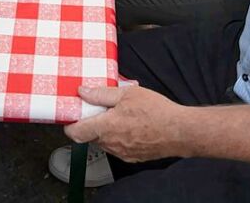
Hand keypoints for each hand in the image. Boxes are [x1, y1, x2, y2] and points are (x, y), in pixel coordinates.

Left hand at [65, 85, 187, 162]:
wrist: (180, 131)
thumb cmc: (156, 111)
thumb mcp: (127, 93)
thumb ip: (101, 94)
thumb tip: (83, 92)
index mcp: (106, 127)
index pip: (76, 132)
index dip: (70, 124)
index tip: (72, 115)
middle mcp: (111, 143)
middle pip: (90, 136)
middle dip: (91, 122)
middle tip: (101, 108)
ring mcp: (121, 153)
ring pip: (104, 141)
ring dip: (105, 130)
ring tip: (119, 114)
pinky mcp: (132, 157)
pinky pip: (117, 147)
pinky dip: (118, 137)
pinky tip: (130, 125)